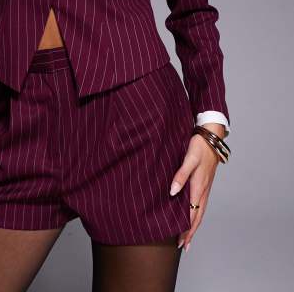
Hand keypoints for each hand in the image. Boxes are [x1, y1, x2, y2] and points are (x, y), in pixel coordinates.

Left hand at [169, 122, 223, 251]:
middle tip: (184, 247)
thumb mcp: (188, 158)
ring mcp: (206, 187)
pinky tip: (193, 216)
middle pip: (197, 216)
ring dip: (194, 225)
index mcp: (199, 186)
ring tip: (188, 237)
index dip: (186, 228)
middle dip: (191, 232)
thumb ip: (180, 175)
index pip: (192, 213)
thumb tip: (172, 192)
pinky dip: (197, 214)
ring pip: (201, 211)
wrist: (212, 137)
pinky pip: (202, 204)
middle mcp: (204, 190)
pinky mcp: (206, 183)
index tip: (181, 242)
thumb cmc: (199, 147)